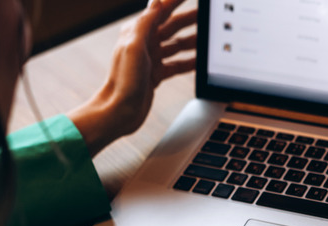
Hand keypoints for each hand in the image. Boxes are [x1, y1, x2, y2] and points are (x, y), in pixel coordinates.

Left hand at [67, 0, 196, 155]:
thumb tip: (156, 1)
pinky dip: (189, 62)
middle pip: (172, 26)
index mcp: (138, 33)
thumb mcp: (134, 47)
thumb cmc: (123, 81)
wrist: (119, 112)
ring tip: (208, 37)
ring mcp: (151, 60)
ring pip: (176, 45)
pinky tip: (200, 61)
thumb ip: (145, 22)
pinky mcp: (156, 75)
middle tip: (207, 14)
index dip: (176, 0)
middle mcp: (145, 44)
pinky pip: (177, 64)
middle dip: (190, 18)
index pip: (161, 10)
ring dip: (193, 40)